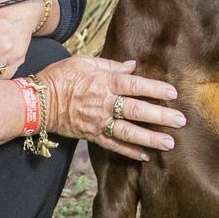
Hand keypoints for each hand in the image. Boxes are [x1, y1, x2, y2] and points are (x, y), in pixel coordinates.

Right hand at [38, 56, 184, 160]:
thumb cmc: (60, 76)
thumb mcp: (83, 61)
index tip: (173, 93)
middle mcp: (103, 103)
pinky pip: (113, 145)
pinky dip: (129, 151)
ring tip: (169, 143)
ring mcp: (98, 122)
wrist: (38, 101)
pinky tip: (145, 155)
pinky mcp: (91, 135)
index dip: (154, 89)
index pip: (134, 85)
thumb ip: (109, 65)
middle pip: (136, 110)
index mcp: (103, 82)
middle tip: (180, 121)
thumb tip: (132, 66)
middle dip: (160, 116)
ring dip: (150, 138)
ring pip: (128, 131)